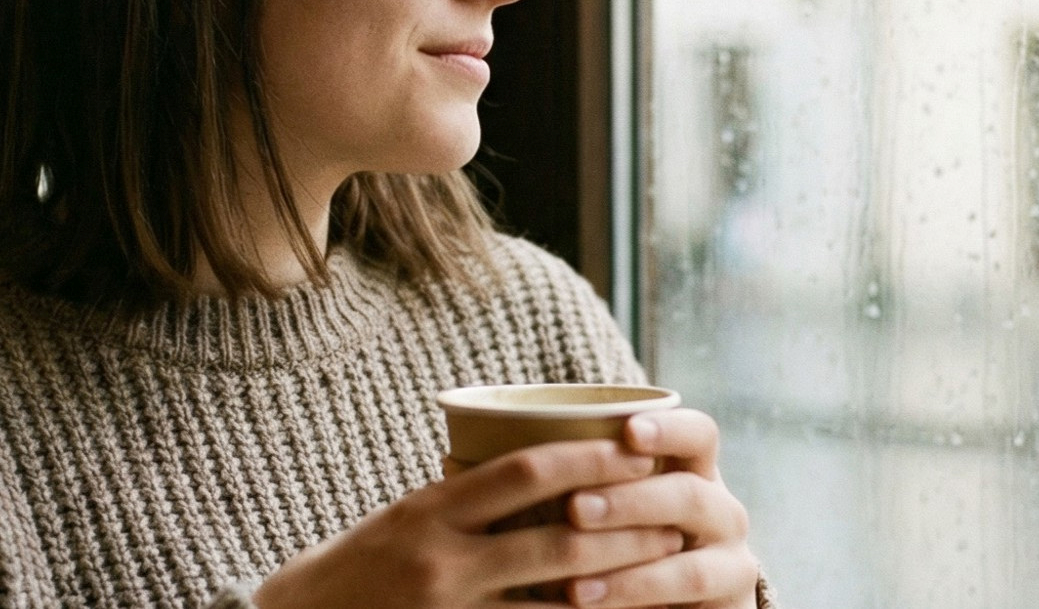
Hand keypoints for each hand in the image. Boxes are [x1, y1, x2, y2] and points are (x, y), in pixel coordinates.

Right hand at [252, 439, 686, 608]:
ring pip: (553, 601)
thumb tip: (549, 464)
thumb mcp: (409, 515)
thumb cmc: (363, 564)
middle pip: (553, 540)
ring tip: (664, 567)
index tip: (637, 444)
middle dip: (622, 528)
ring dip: (616, 585)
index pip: (523, 470)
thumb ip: (470, 496)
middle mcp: (440, 559)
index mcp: (431, 508)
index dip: (588, 456)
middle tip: (674, 515)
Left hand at [562, 409, 757, 608]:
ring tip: (570, 569)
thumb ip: (577, 482)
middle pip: (690, 493)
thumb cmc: (622, 547)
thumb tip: (480, 456)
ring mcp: (731, 559)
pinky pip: (685, 591)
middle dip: (630, 499)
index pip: (698, 434)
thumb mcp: (608, 508)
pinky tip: (585, 596)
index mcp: (694, 473)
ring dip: (626, 557)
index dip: (669, 429)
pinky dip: (633, 592)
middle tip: (574, 507)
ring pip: (688, 552)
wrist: (672, 605)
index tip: (628, 430)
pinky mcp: (730, 598)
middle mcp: (720, 510)